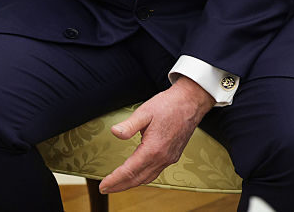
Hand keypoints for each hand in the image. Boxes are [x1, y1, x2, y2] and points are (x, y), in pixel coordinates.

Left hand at [98, 76, 215, 193]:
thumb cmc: (167, 105)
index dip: (115, 179)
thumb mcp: (144, 112)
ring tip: (117, 185)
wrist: (190, 103)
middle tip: (105, 189)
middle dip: (120, 186)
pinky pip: (156, 172)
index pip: (130, 170)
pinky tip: (136, 175)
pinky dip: (143, 177)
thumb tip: (114, 133)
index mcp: (154, 149)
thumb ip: (129, 125)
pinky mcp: (173, 156)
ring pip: (148, 178)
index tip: (103, 186)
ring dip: (131, 184)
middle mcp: (163, 158)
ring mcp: (169, 158)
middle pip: (138, 179)